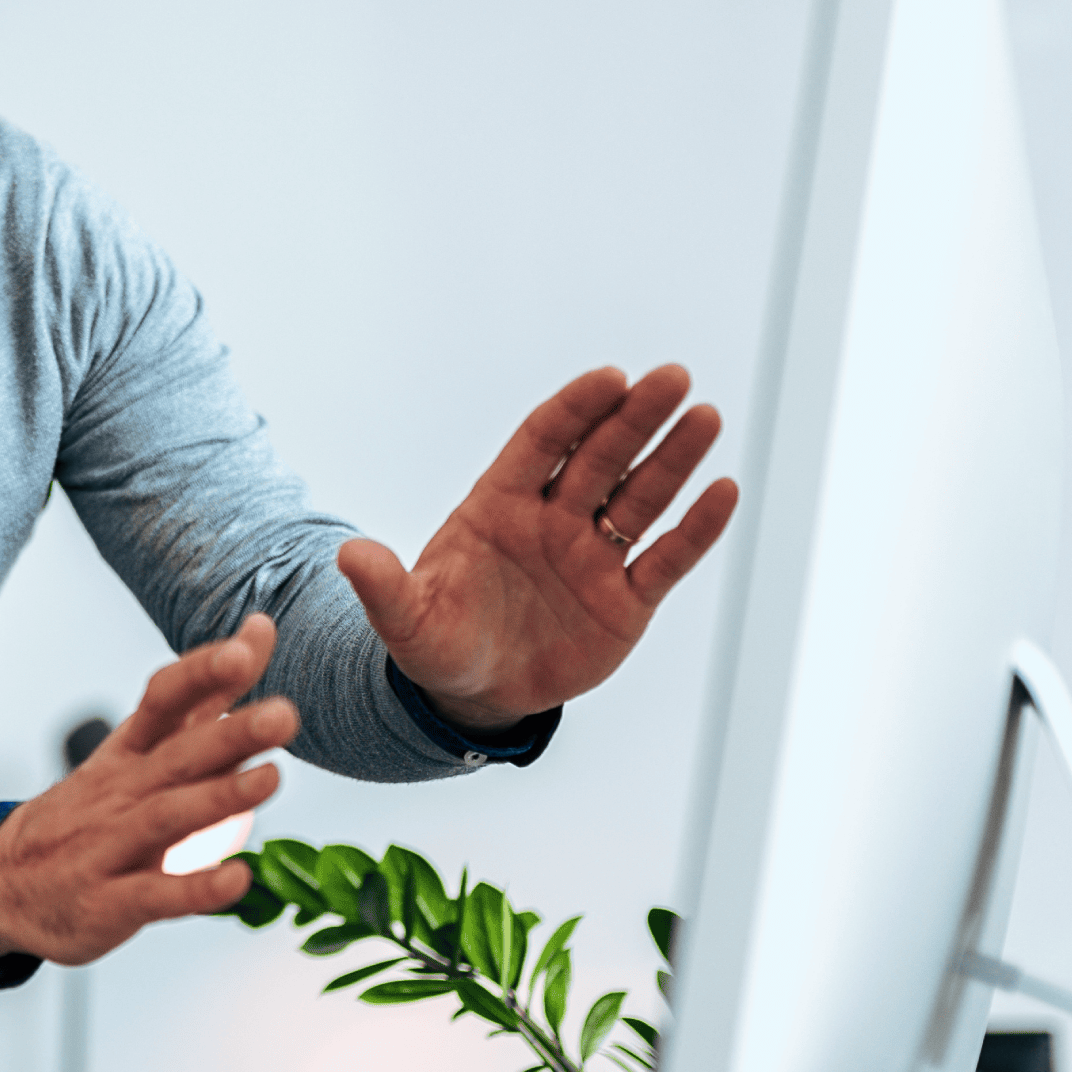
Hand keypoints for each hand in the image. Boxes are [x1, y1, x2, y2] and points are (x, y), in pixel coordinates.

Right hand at [0, 614, 296, 965]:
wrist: (4, 884)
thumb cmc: (92, 813)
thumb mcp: (141, 751)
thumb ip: (206, 700)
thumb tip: (260, 630)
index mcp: (129, 752)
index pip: (163, 700)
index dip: (202, 673)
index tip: (247, 648)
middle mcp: (120, 791)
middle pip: (176, 755)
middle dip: (229, 734)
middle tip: (282, 714)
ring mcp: (111, 846)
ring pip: (166, 817)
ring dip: (219, 799)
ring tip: (270, 779)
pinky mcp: (111, 903)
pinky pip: (156, 896)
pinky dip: (197, 890)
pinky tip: (237, 880)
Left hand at [336, 364, 738, 731]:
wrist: (473, 694)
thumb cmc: (437, 642)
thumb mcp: (405, 621)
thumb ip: (384, 588)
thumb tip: (348, 557)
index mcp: (498, 507)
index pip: (540, 443)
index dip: (574, 410)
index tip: (610, 378)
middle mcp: (552, 520)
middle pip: (599, 457)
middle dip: (635, 418)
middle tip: (673, 376)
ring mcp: (592, 557)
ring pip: (639, 498)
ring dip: (674, 460)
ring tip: (708, 416)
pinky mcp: (625, 601)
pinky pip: (665, 559)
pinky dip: (695, 529)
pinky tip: (724, 489)